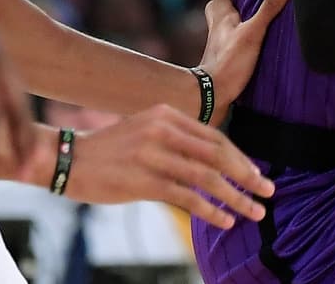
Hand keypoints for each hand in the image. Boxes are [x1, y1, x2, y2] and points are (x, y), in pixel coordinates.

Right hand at [67, 103, 274, 228]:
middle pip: (218, 155)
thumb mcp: (145, 130)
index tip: (256, 175)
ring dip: (236, 197)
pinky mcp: (144, 180)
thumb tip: (213, 161)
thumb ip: (176, 139)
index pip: (215, 137)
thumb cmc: (110, 150)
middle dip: (247, 175)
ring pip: (207, 178)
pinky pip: (187, 197)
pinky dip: (211, 209)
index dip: (240, 158)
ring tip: (254, 212)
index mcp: (167, 114)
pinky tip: (225, 220)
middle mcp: (164, 130)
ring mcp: (154, 154)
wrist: (67, 159)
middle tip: (268, 192)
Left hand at [198, 0, 289, 119]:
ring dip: (238, 10)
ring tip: (256, 7)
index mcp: (221, 13)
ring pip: (225, 17)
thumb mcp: (253, 33)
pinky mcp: (224, 53)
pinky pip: (232, 33)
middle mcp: (217, 23)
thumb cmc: (229, 62)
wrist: (212, 94)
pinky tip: (256, 34)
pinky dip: (242, 28)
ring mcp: (219, 39)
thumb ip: (268, 10)